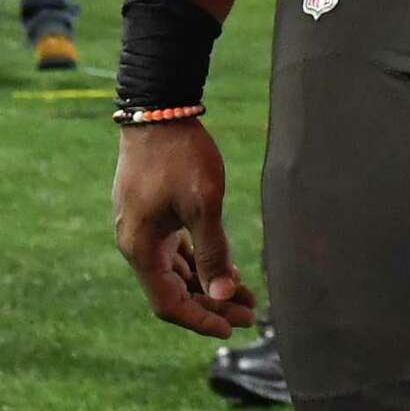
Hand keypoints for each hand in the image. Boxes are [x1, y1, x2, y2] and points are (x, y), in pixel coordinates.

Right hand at [113, 121, 256, 337]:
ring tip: (244, 292)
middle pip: (173, 289)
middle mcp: (134, 244)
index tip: (232, 327)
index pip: (169, 304)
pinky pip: (173, 249)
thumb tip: (224, 296)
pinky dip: (197, 260)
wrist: (159, 107)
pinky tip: (223, 264)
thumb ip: (213, 251)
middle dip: (212, 302)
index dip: (201, 319)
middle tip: (250, 310)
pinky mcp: (150, 211)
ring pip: (175, 269)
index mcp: (140, 249)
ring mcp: (140, 227)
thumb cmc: (180, 153)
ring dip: (207, 282)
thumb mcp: (203, 202)